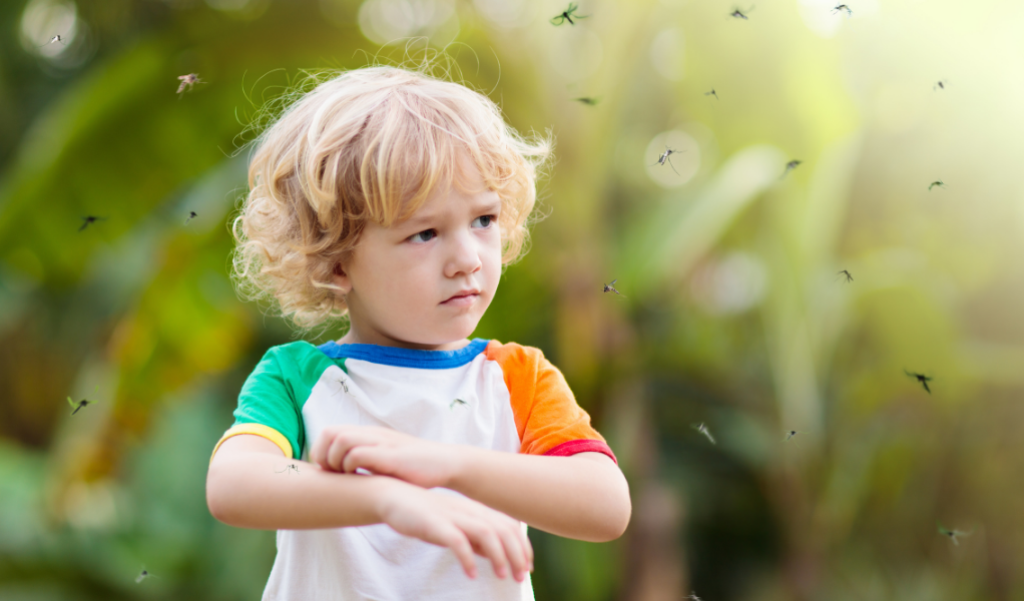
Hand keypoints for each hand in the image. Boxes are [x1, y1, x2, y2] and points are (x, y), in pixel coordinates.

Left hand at [310, 425, 460, 488]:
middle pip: (330, 433)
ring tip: (345, 476)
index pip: (329, 432)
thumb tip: (341, 476)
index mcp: (368, 434)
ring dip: (336, 460)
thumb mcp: (385, 461)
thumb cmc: (414, 468)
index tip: (326, 471)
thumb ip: (365, 462)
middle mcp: (372, 434)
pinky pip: (360, 454)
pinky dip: (352, 466)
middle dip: (323, 455)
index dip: (320, 451)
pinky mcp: (391, 456)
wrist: (446, 463)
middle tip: (331, 474)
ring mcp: (382, 442)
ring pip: (342, 440)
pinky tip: (360, 478)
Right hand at [376, 483, 533, 581]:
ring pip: (486, 532)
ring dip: (498, 555)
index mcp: (476, 511)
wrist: (393, 497)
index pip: (509, 526)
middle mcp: (469, 511)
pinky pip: (457, 541)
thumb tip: (495, 555)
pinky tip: (470, 575)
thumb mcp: (456, 527)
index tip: (527, 568)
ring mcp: (453, 515)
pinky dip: (467, 558)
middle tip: (520, 577)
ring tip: (502, 576)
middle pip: (503, 529)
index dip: (522, 547)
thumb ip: (475, 540)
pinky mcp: (435, 523)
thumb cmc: (426, 515)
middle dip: (516, 554)